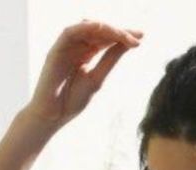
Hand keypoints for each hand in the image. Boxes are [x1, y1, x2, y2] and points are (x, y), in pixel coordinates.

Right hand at [25, 20, 142, 129]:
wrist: (53, 115)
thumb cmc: (73, 100)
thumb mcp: (98, 78)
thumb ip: (110, 59)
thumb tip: (129, 44)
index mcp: (87, 53)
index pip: (107, 39)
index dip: (123, 35)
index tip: (141, 36)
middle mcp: (77, 47)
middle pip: (100, 31)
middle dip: (119, 31)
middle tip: (137, 36)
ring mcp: (66, 47)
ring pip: (88, 28)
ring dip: (107, 29)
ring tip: (124, 35)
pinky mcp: (56, 50)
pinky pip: (71, 32)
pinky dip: (86, 28)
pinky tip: (102, 28)